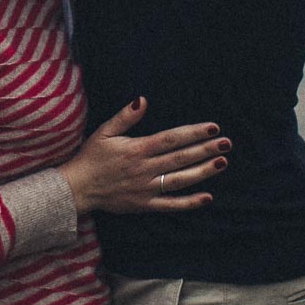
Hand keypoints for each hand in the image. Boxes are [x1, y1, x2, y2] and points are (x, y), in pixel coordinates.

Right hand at [56, 99, 228, 214]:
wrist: (77, 188)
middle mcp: (144, 169)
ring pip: (179, 180)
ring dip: (202, 172)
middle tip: (227, 143)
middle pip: (180, 158)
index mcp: (137, 149)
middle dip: (205, 149)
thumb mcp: (104, 132)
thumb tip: (142, 99)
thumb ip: (125, 117)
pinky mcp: (144, 205)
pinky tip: (207, 197)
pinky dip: (188, 203)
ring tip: (222, 163)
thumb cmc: (91, 157)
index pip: (171, 139)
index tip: (213, 127)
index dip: (193, 133)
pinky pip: (170, 205)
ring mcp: (146, 189)